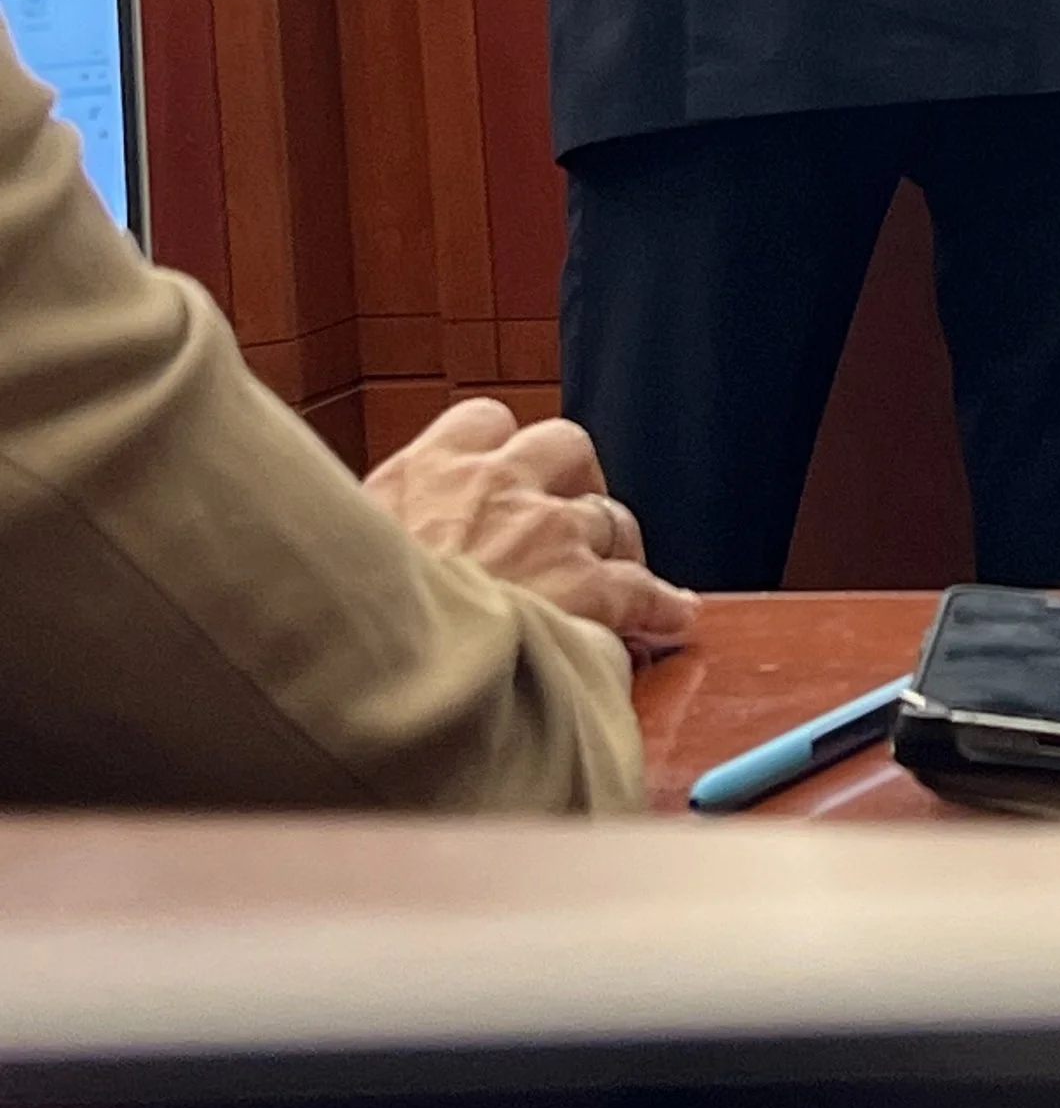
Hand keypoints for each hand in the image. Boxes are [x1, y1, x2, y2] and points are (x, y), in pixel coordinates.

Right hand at [363, 398, 697, 657]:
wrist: (372, 685)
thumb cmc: (340, 639)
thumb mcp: (339, 562)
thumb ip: (377, 537)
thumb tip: (385, 548)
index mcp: (421, 474)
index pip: (483, 422)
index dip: (503, 451)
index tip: (505, 479)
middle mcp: (490, 485)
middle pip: (564, 446)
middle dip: (573, 483)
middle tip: (567, 527)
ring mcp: (544, 529)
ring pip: (608, 515)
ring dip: (611, 549)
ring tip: (609, 584)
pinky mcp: (586, 586)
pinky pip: (643, 589)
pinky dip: (661, 605)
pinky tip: (671, 616)